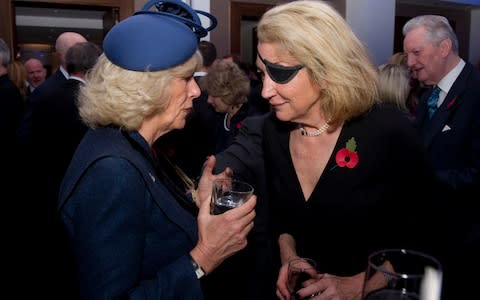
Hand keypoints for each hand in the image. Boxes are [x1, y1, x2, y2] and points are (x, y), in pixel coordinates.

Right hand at [191, 156, 255, 273]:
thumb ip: (206, 203)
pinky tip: (238, 229)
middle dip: (251, 209)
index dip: (253, 200)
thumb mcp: (202, 217)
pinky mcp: (243, 243)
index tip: (253, 197)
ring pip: (251, 223)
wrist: (208, 254)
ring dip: (248, 219)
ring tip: (242, 218)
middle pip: (252, 214)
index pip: (248, 207)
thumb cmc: (206, 235)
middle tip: (247, 207)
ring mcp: (241, 236)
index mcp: (229, 218)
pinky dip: (245, 229)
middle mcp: (238, 226)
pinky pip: (248, 233)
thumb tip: (209, 195)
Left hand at [295, 272, 363, 299]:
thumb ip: (316, 280)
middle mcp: (332, 291)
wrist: (356, 287)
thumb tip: (303, 283)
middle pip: (316, 299)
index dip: (304, 292)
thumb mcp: (329, 277)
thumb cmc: (341, 282)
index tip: (298, 294)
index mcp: (328, 282)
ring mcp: (336, 299)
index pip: (314, 287)